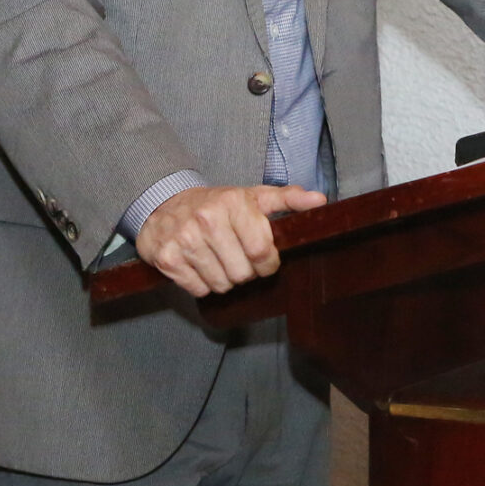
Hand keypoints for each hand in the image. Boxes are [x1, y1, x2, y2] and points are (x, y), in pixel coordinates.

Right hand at [137, 183, 326, 297]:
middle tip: (240, 259)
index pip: (262, 250)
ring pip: (221, 284)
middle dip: (246, 272)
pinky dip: (204, 284)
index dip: (269, 263)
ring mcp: (184, 240)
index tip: (266, 260)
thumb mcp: (253, 196)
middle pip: (242, 273)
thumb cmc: (217, 204)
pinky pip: (198, 289)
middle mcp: (207, 220)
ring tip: (220, 260)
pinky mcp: (168, 259)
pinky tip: (202, 266)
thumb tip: (319, 201)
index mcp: (233, 203)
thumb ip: (287, 199)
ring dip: (226, 279)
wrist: (165, 204)